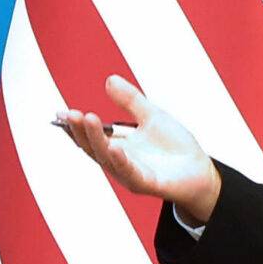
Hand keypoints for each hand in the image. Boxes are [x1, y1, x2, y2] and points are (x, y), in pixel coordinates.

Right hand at [55, 75, 221, 224]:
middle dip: (80, 130)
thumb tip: (110, 79)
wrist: (201, 171)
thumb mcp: (152, 116)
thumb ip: (131, 100)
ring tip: (88, 119)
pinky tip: (115, 146)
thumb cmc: (174, 147)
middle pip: (93, 147)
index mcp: (116, 147)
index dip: (75, 126)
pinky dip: (121, 160)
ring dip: (96, 140)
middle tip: (70, 113)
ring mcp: (131, 175)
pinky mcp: (147, 184)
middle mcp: (118, 163)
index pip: (89, 137)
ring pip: (108, 158)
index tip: (61, 113)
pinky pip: (131, 172)